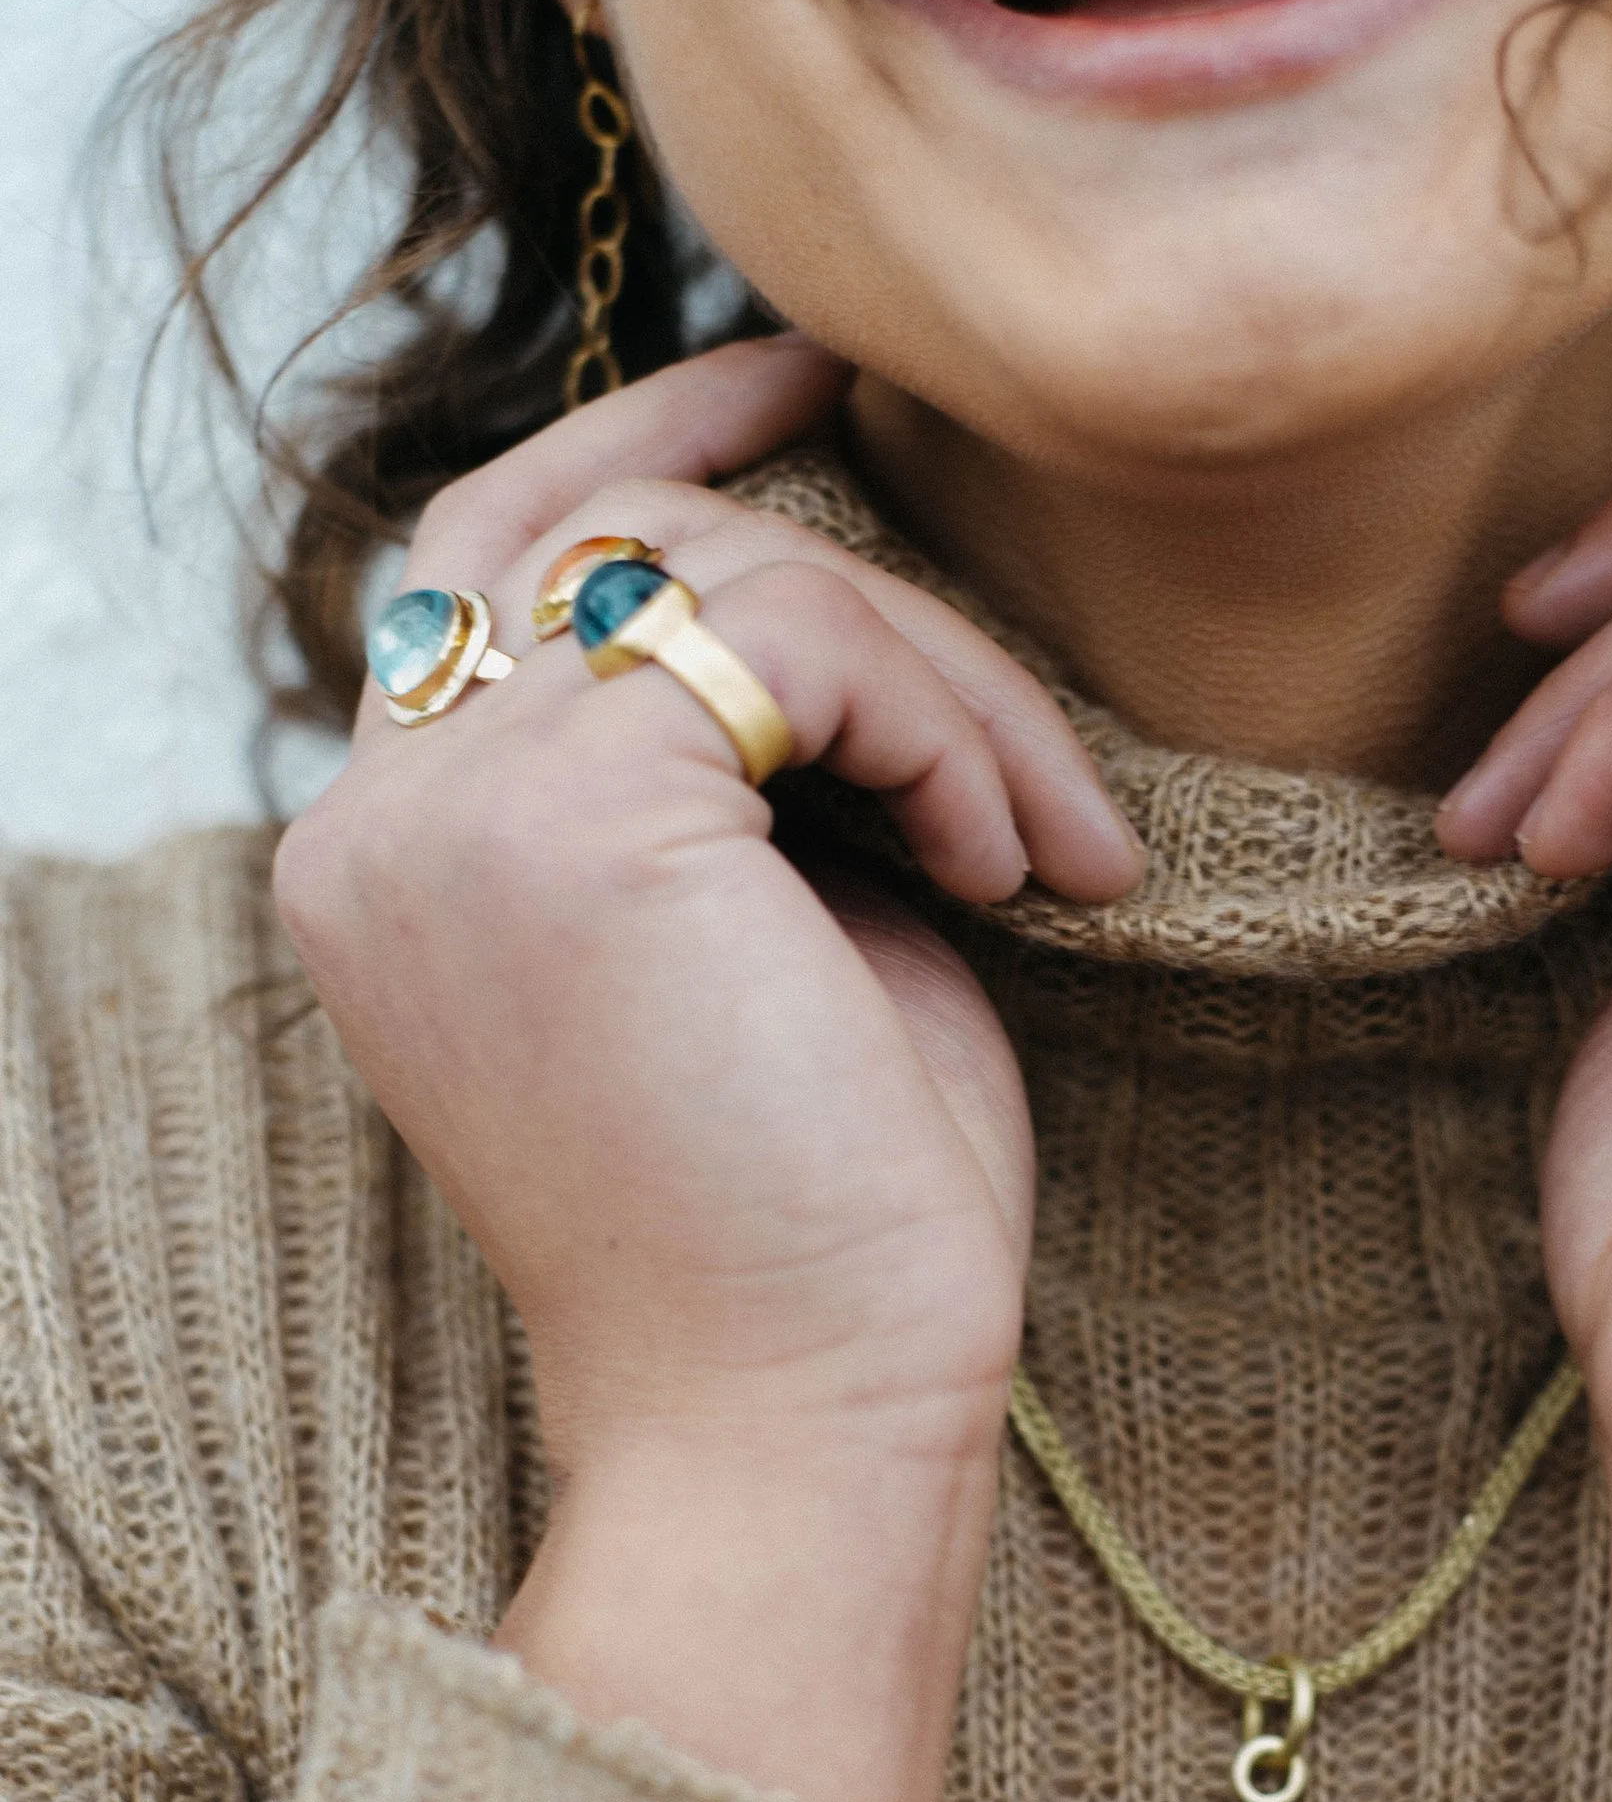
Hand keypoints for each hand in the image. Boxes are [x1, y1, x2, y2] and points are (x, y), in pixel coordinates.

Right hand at [274, 340, 1142, 1801]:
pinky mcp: (570, 817)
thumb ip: (750, 767)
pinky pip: (792, 632)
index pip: (480, 558)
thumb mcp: (771, 944)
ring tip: (1044, 848)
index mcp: (398, 856)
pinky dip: (946, 725)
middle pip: (605, 528)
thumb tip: (836, 605)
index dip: (643, 438)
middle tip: (986, 609)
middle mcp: (376, 816)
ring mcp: (449, 810)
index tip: (814, 376)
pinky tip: (1023, 874)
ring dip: (940, 682)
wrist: (804, 1424)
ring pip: (726, 566)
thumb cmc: (822, 1226)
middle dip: (836, 547)